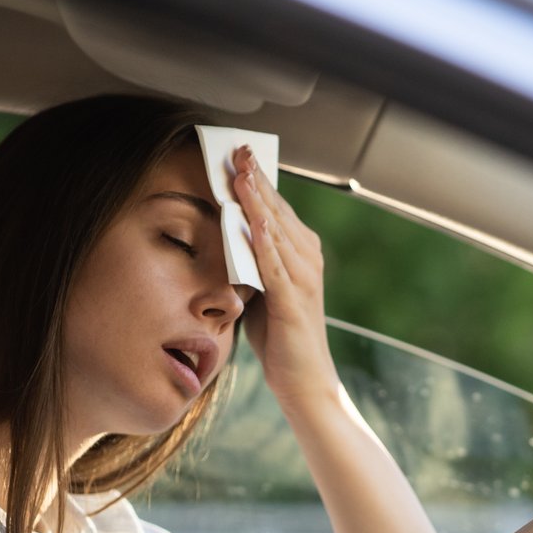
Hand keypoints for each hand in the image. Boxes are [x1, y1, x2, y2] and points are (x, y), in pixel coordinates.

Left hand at [231, 145, 340, 411]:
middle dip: (257, 179)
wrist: (305, 384)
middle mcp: (307, 260)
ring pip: (277, 230)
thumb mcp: (260, 291)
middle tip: (238, 149)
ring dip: (258, 201)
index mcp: (300, 254)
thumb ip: (248, 263)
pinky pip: (276, 265)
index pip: (276, 208)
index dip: (258, 180)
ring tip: (241, 173)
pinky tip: (252, 220)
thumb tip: (224, 236)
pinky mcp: (294, 302)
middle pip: (278, 210)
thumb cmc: (281, 339)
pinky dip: (264, 241)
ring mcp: (304, 279)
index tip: (239, 153)